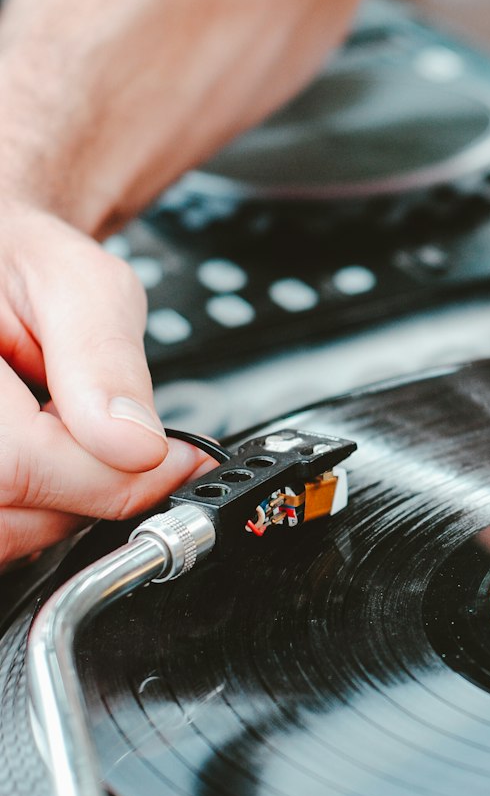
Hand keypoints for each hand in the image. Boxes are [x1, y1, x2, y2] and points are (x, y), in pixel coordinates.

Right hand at [0, 203, 209, 567]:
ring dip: (60, 504)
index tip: (168, 458)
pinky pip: (1, 530)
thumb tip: (138, 447)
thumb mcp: (82, 284)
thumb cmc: (20, 260)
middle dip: (85, 493)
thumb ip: (106, 363)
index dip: (107, 478)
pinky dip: (37, 508)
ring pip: (3, 535)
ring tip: (71, 433)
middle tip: (118, 439)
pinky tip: (48, 457)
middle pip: (5, 515)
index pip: (14, 465)